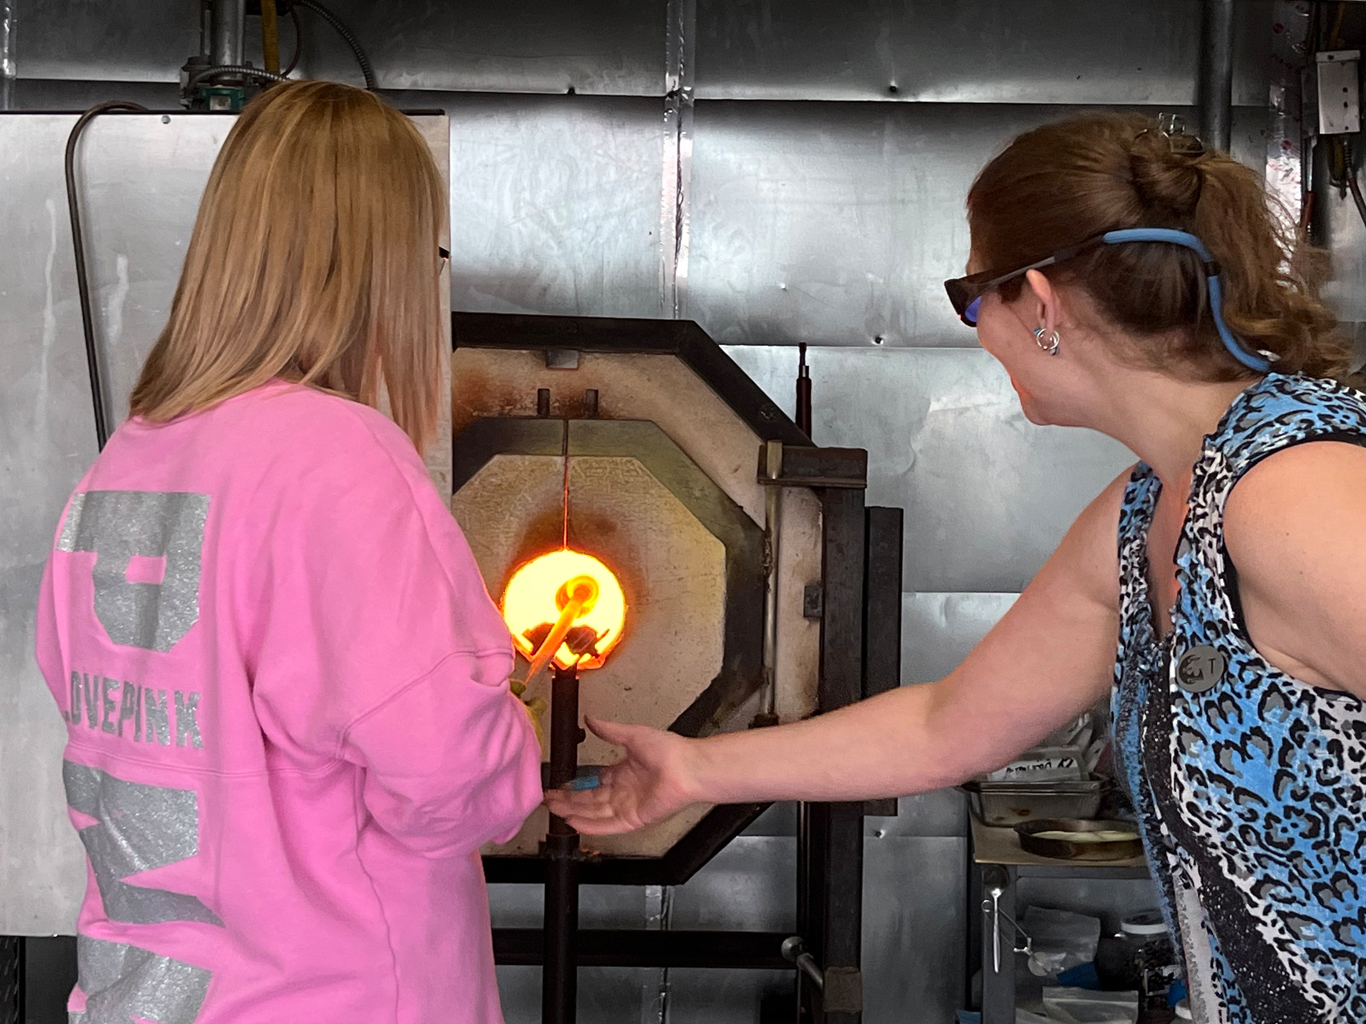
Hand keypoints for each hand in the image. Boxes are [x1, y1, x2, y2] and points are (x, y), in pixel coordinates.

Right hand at [543, 717, 698, 834]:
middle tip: (549, 799)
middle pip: (589, 799)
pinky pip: (607, 825)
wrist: (687, 767)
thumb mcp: (632, 735)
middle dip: (568, 800)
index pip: (594, 782)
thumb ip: (609, 731)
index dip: (575, 784)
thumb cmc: (669, 751)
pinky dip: (590, 825)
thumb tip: (591, 719)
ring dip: (573, 812)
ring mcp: (627, 807)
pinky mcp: (633, 819)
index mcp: (624, 773)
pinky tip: (574, 823)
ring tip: (553, 810)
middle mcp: (624, 791)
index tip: (559, 784)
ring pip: (594, 813)